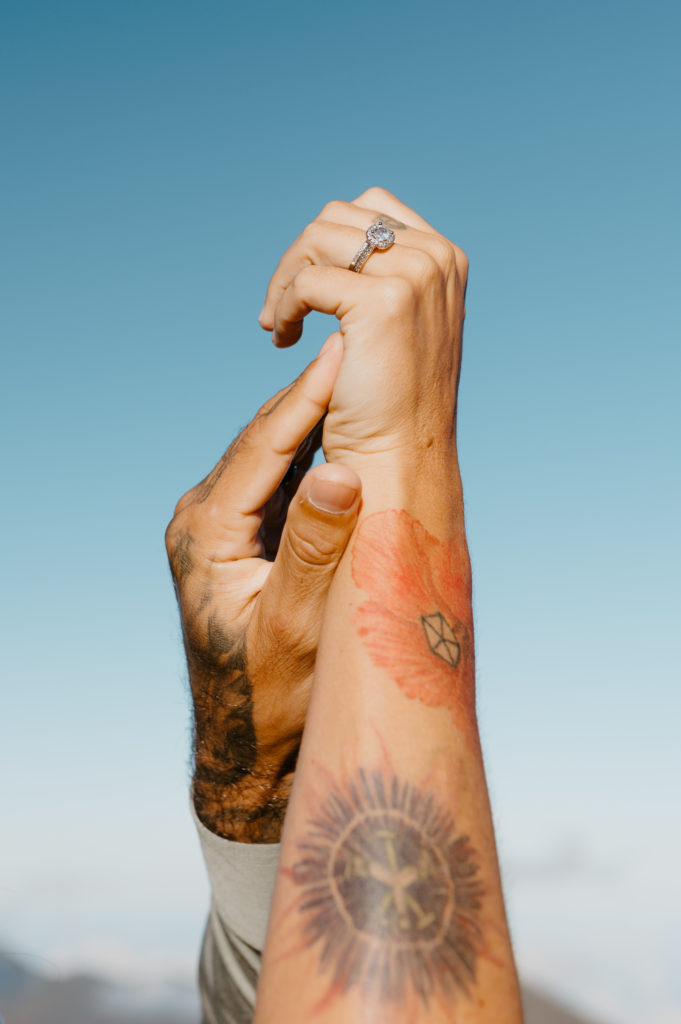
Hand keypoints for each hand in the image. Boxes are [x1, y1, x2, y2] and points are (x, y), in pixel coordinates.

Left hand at [165, 340, 360, 841]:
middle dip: (313, 395)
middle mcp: (204, 518)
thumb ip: (314, 550)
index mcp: (206, 532)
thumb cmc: (273, 697)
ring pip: (273, 456)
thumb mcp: (294, 628)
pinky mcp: (240, 536)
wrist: (249, 741)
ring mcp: (220, 525)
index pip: (262, 447)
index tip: (345, 350)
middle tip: (363, 344)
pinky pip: (279, 481)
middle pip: (265, 440)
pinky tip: (349, 433)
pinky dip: (314, 454)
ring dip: (317, 419)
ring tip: (364, 374)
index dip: (306, 397)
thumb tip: (340, 471)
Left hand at [258, 187, 467, 478]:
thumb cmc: (393, 404)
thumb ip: (390, 280)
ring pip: (317, 239)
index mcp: (445, 258)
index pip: (371, 208)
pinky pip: (307, 282)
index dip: (325, 245)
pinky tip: (284, 341)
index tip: (304, 289)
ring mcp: (415, 275)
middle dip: (299, 258)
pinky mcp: (384, 302)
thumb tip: (355, 244)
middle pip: (338, 216)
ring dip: (285, 281)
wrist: (401, 457)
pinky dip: (284, 308)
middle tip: (279, 310)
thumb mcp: (406, 326)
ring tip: (278, 325)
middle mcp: (437, 258)